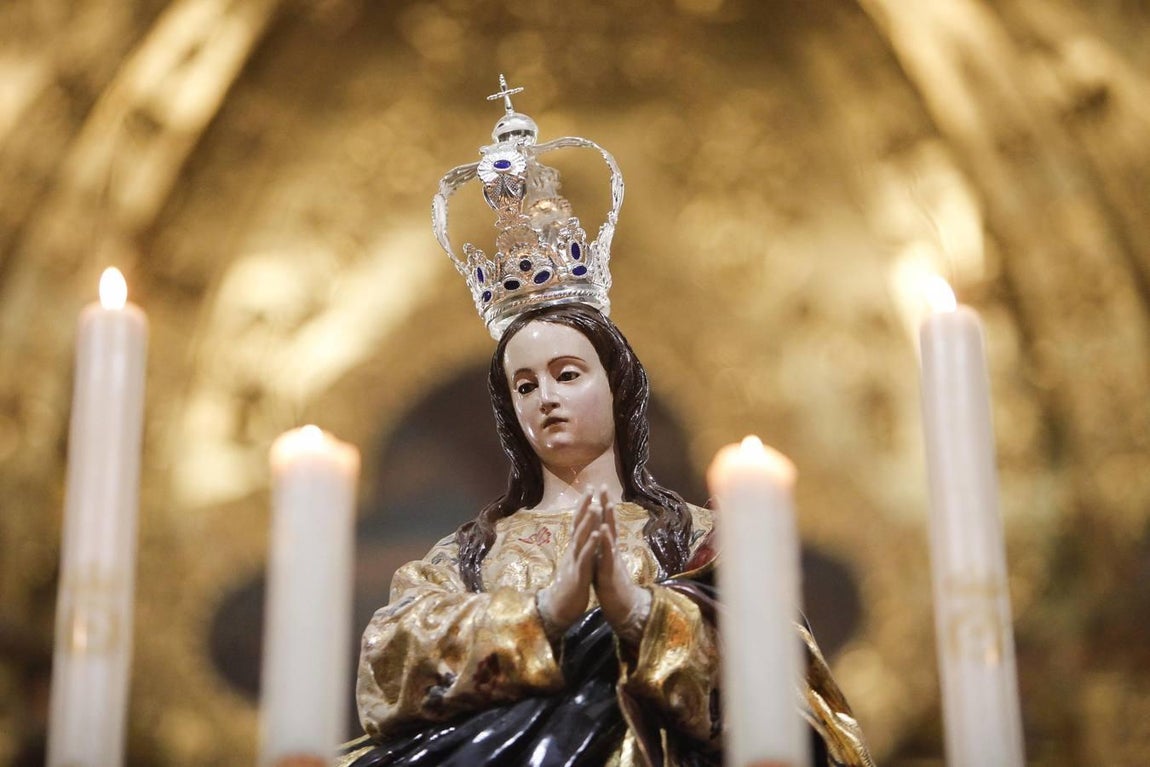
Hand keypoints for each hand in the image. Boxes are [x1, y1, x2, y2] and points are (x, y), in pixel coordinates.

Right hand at [537, 491, 600, 633]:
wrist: (558, 609)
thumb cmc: (568, 586)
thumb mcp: (573, 563)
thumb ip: (577, 548)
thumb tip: (580, 534)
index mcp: (573, 549)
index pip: (578, 523)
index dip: (583, 506)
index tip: (590, 489)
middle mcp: (572, 551)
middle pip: (578, 525)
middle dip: (585, 507)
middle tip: (590, 489)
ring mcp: (574, 562)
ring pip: (581, 538)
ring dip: (588, 522)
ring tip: (595, 506)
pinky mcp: (578, 574)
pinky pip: (585, 557)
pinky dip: (591, 545)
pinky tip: (597, 534)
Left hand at [592, 489, 649, 638]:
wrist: (625, 612)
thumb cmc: (614, 590)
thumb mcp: (605, 566)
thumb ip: (603, 552)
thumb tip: (598, 538)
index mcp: (609, 551)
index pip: (605, 524)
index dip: (602, 507)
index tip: (598, 490)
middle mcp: (613, 552)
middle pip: (610, 524)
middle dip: (606, 504)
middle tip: (603, 485)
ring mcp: (613, 561)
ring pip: (611, 537)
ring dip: (608, 519)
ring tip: (605, 502)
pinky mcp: (611, 573)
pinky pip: (607, 556)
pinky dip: (605, 542)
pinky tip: (602, 530)